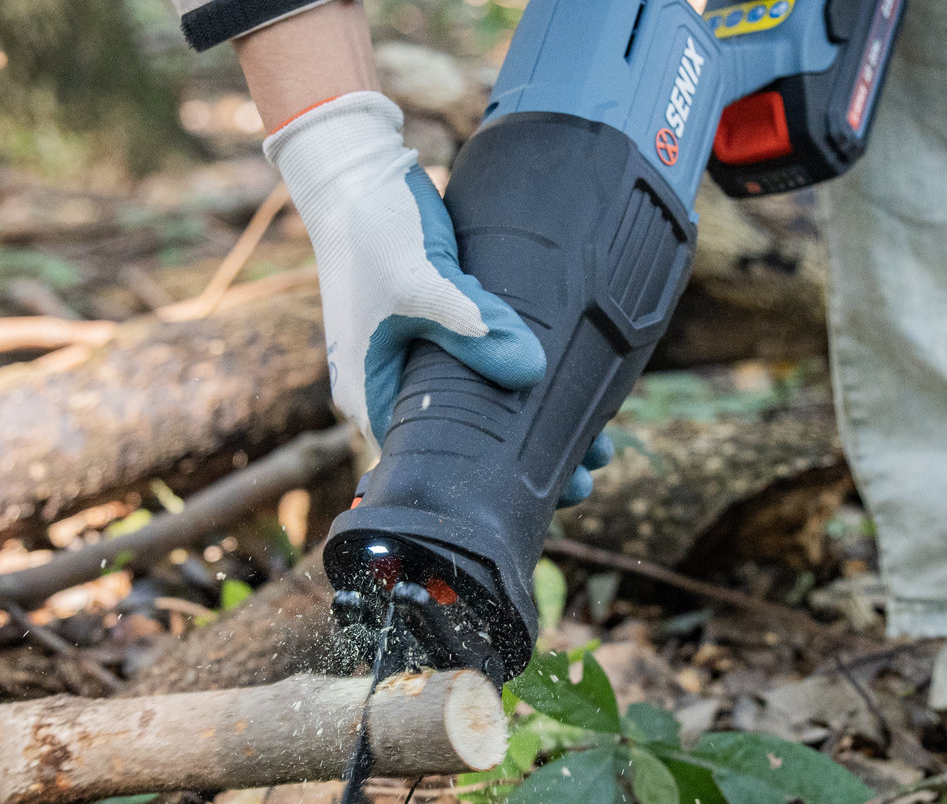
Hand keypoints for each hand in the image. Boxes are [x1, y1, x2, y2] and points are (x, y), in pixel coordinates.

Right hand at [264, 91, 608, 503]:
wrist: (353, 171)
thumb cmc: (375, 229)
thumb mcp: (423, 280)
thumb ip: (474, 326)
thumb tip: (530, 368)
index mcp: (374, 395)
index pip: (436, 466)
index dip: (495, 483)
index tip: (555, 490)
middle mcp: (390, 387)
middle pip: (463, 444)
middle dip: (525, 460)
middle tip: (589, 472)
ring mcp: (410, 359)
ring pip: (475, 408)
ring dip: (528, 423)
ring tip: (593, 441)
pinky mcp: (432, 329)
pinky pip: (478, 371)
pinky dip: (516, 384)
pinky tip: (562, 389)